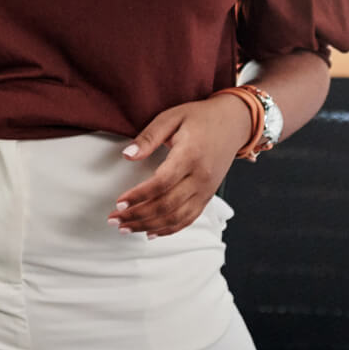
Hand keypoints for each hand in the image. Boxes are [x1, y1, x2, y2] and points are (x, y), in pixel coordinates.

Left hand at [110, 94, 252, 236]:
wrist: (233, 123)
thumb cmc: (200, 117)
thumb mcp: (171, 117)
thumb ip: (148, 137)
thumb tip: (127, 155)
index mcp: (190, 155)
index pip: (161, 183)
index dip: (139, 196)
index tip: (119, 202)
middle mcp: (201, 177)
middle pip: (167, 205)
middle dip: (138, 216)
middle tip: (114, 220)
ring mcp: (206, 189)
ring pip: (177, 217)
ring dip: (149, 226)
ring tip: (126, 228)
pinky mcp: (208, 196)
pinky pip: (189, 218)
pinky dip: (169, 229)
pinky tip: (151, 232)